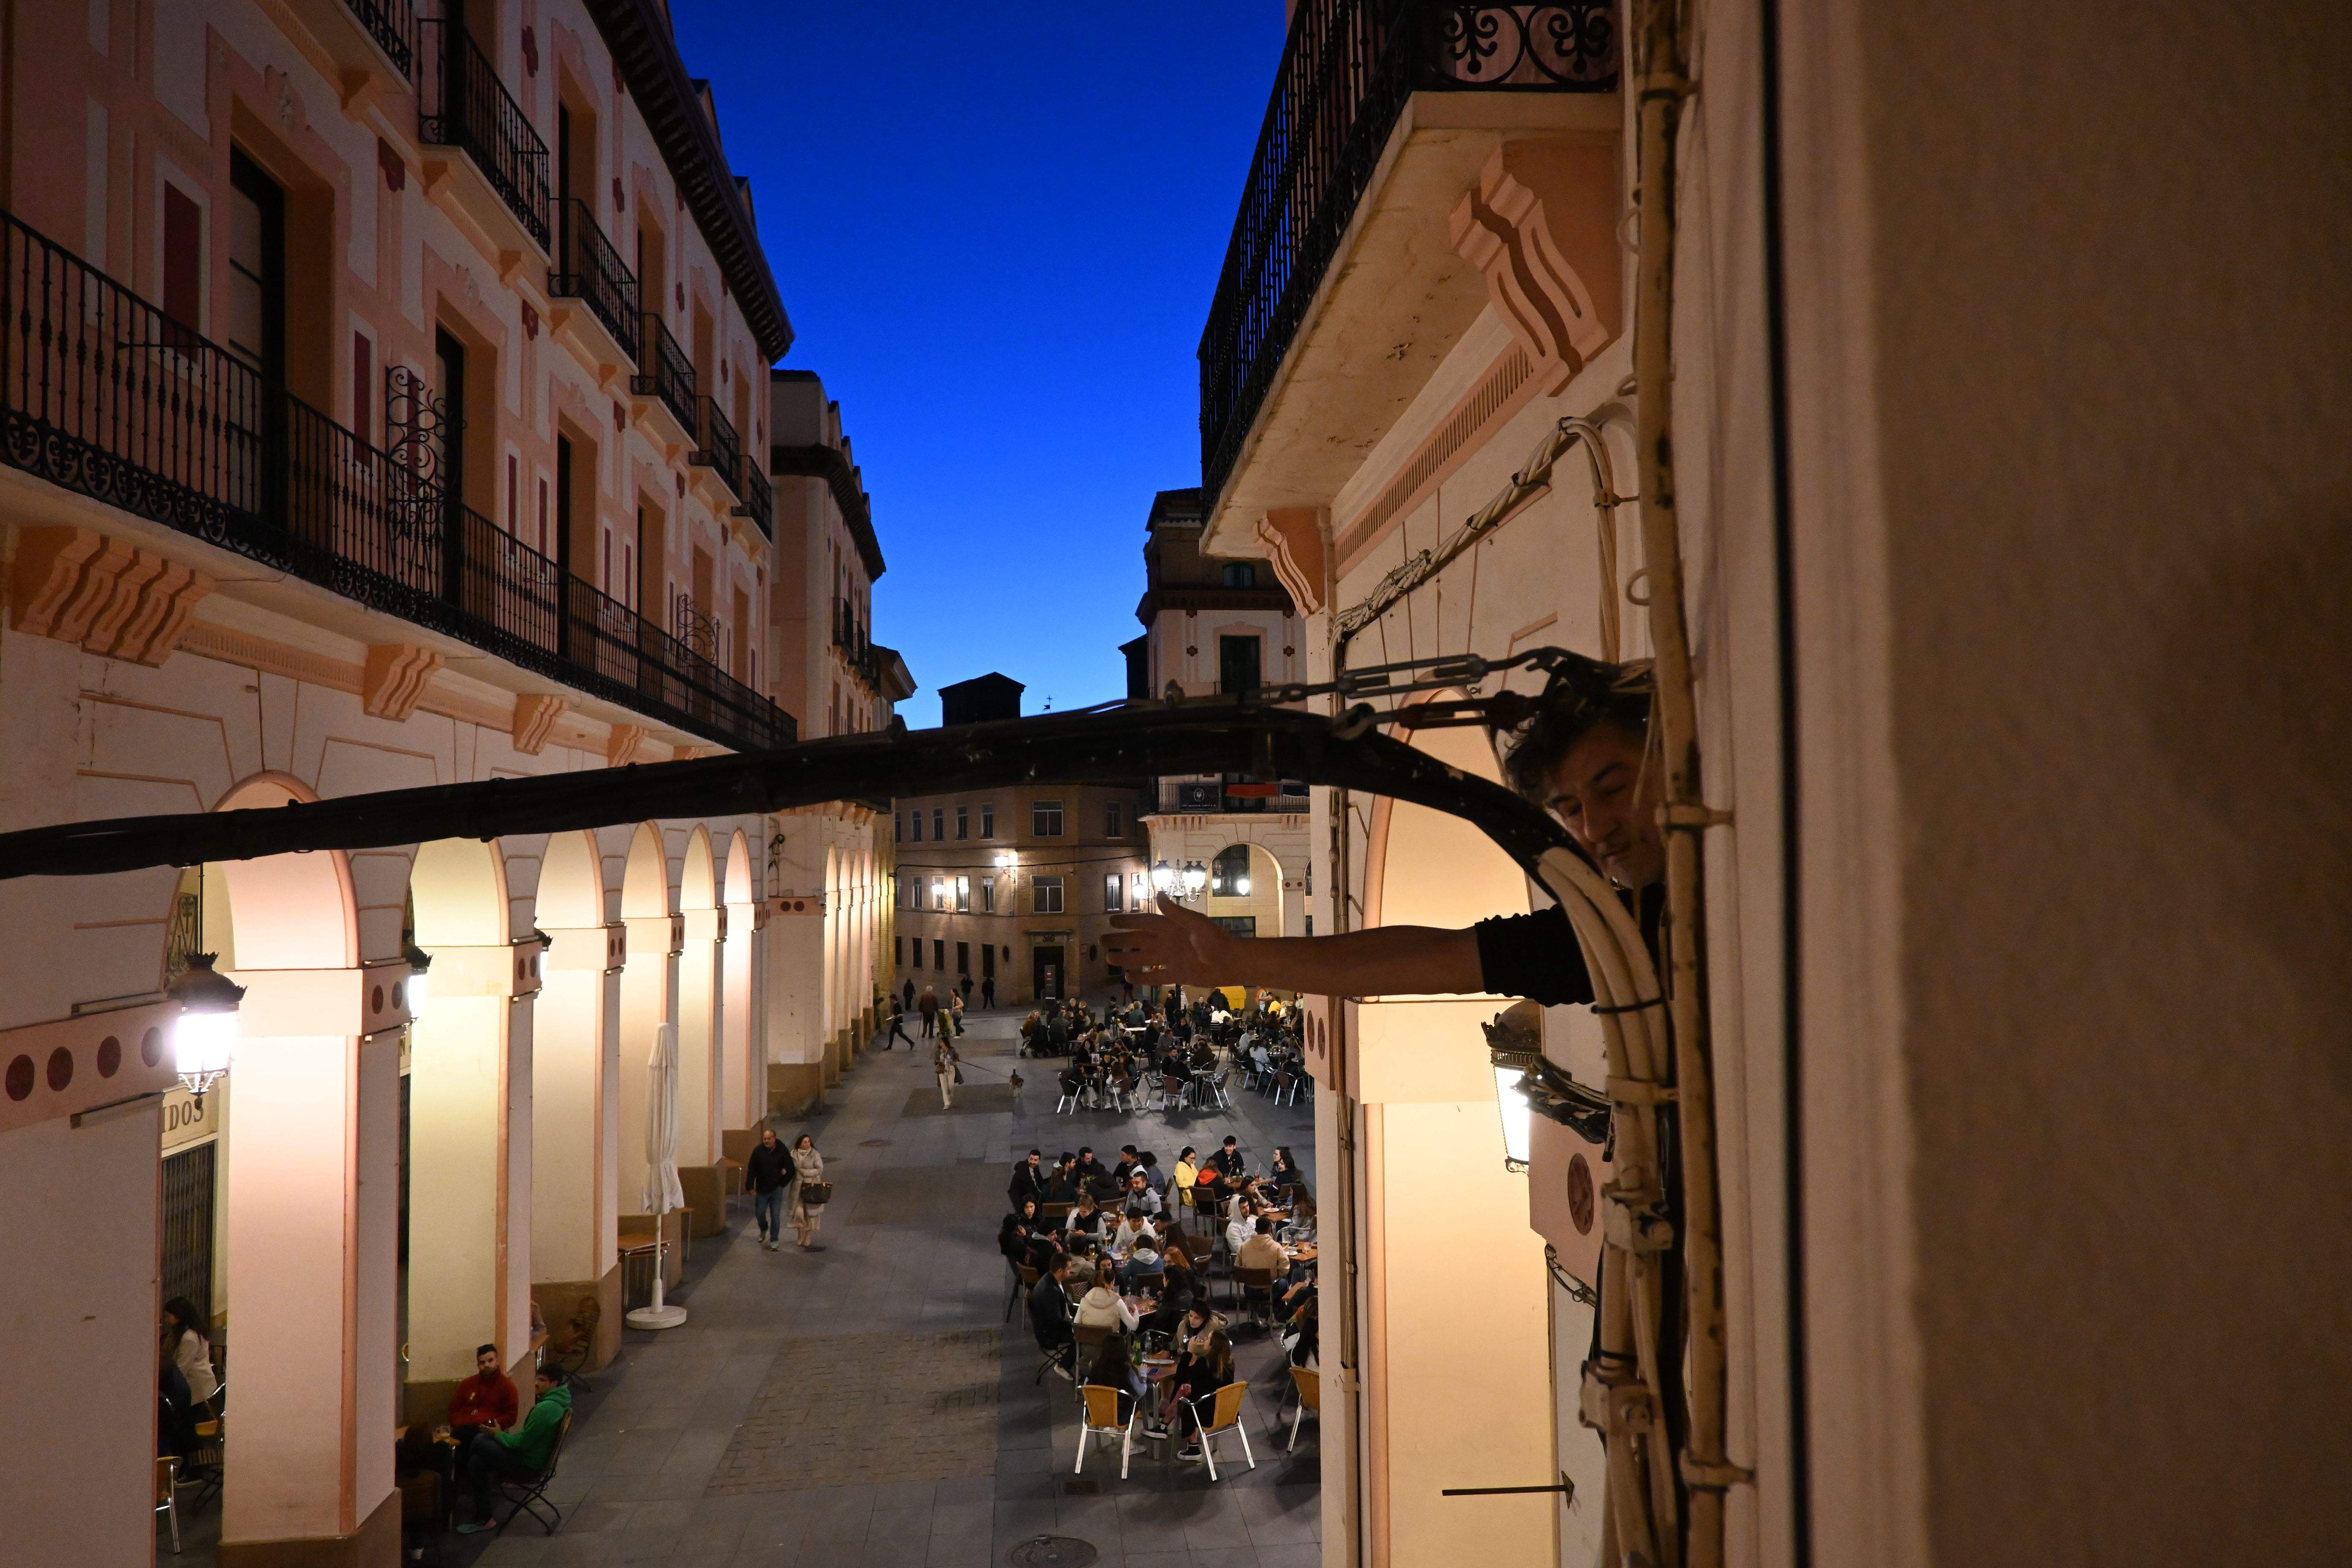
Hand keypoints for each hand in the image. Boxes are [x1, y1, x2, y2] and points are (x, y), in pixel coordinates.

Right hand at [1104, 896, 1232, 984]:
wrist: (1230, 962)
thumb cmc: (1215, 940)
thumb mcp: (1196, 923)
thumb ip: (1176, 912)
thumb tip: (1159, 894)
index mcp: (1171, 927)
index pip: (1144, 922)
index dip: (1128, 921)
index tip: (1111, 920)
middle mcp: (1167, 942)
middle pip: (1138, 940)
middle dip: (1120, 940)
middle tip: (1101, 941)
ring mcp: (1171, 959)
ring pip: (1143, 958)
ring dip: (1126, 958)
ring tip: (1109, 959)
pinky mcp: (1176, 974)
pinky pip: (1156, 976)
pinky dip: (1143, 977)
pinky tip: (1129, 978)